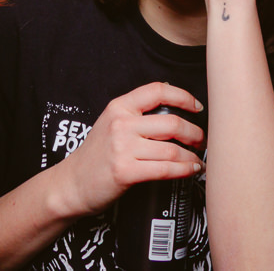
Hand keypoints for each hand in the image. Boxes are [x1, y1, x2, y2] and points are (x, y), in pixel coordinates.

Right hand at [54, 82, 203, 217]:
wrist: (73, 183)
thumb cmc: (96, 155)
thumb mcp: (111, 123)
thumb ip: (136, 114)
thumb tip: (176, 113)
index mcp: (119, 106)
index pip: (158, 90)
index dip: (184, 96)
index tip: (197, 107)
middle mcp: (121, 123)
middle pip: (172, 122)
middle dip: (195, 133)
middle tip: (201, 141)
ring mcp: (122, 147)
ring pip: (172, 149)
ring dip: (192, 156)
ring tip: (197, 160)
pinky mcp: (125, 171)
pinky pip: (165, 169)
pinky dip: (184, 170)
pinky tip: (190, 170)